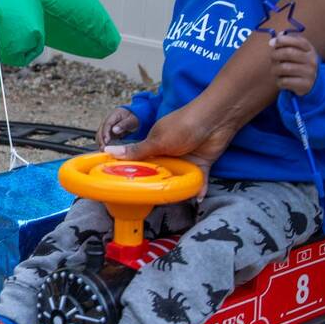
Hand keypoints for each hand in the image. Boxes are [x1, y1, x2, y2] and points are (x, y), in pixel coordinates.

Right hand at [96, 107, 138, 147]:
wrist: (134, 117)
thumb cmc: (133, 118)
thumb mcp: (131, 120)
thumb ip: (124, 125)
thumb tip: (114, 130)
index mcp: (113, 116)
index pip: (106, 125)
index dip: (105, 133)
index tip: (106, 141)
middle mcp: (107, 121)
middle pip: (100, 131)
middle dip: (101, 140)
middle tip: (103, 149)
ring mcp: (106, 127)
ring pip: (100, 135)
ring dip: (101, 143)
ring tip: (103, 151)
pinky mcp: (108, 133)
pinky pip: (103, 139)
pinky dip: (104, 144)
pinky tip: (106, 150)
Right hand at [104, 104, 238, 199]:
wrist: (215, 120)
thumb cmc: (183, 125)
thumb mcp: (157, 140)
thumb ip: (136, 151)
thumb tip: (108, 152)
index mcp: (154, 145)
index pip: (141, 162)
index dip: (135, 174)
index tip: (126, 190)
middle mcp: (168, 153)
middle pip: (159, 174)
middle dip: (156, 186)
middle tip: (147, 202)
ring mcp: (185, 160)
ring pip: (178, 180)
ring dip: (176, 190)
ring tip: (169, 203)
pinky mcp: (200, 165)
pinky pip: (198, 181)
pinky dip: (198, 189)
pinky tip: (196, 199)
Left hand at [269, 33, 318, 95]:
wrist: (312, 83)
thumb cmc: (298, 64)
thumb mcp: (297, 52)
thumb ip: (286, 44)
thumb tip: (273, 40)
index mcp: (309, 49)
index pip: (297, 41)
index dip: (282, 40)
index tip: (272, 42)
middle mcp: (311, 60)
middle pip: (288, 53)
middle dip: (275, 54)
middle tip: (272, 58)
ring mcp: (309, 73)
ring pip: (284, 68)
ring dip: (274, 69)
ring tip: (275, 70)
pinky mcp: (305, 85)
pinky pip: (284, 81)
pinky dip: (278, 81)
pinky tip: (281, 80)